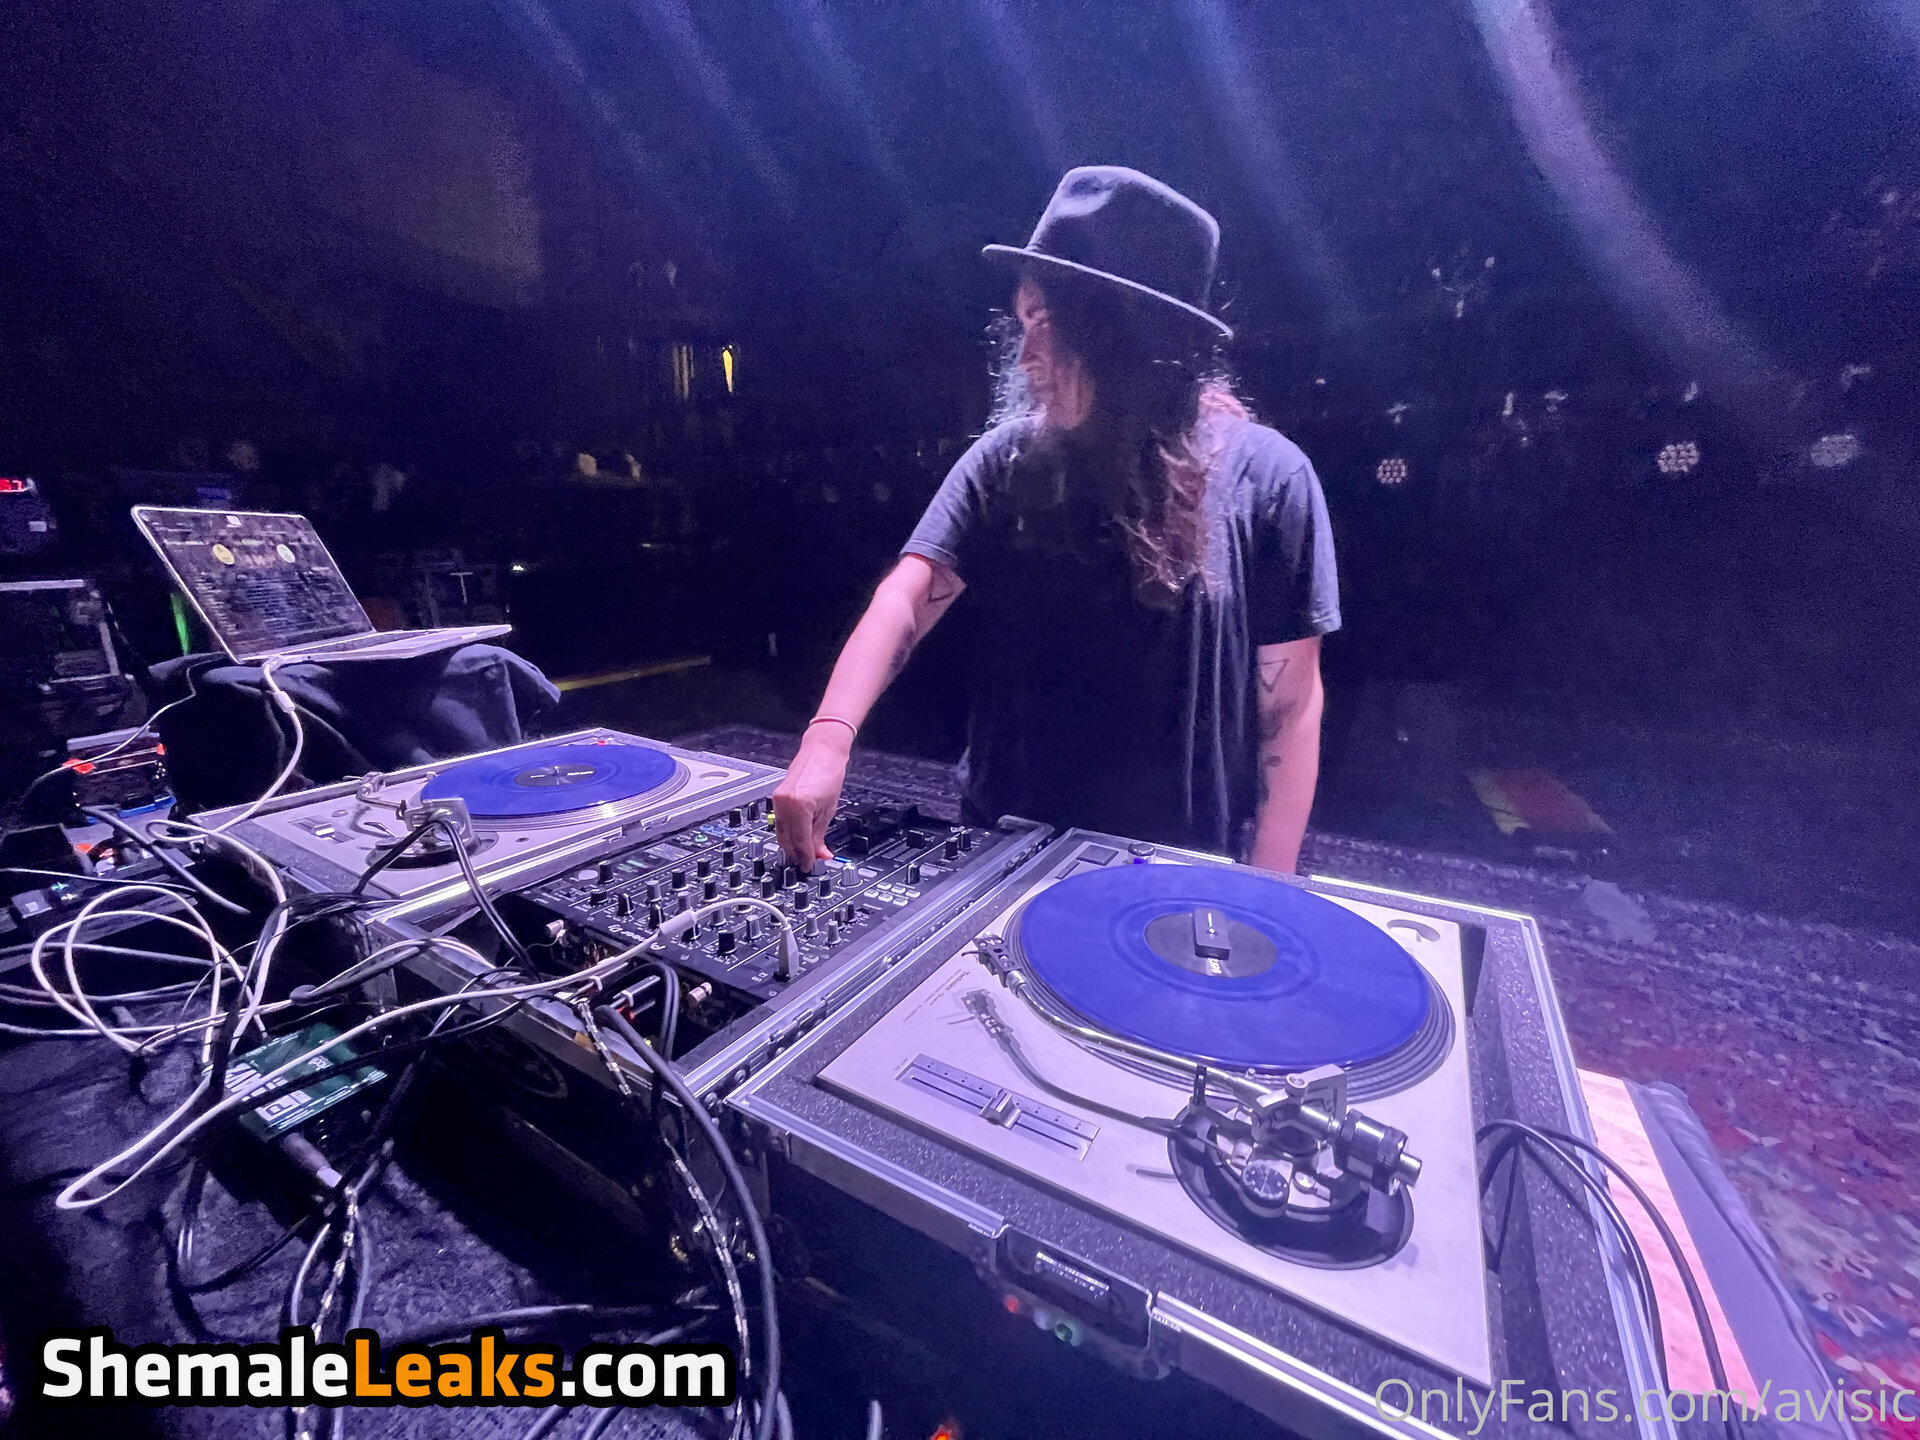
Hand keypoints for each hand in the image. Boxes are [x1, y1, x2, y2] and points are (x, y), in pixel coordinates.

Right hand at [772, 727, 850, 871]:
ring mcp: (778, 799)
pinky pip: (780, 822)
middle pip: (787, 839)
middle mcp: (784, 803)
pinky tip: (798, 836)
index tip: (810, 866)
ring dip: (791, 844)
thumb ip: (820, 834)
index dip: (806, 857)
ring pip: (781, 832)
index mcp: (799, 806)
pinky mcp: (777, 796)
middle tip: (808, 862)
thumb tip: (820, 854)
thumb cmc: (829, 772)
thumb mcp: (829, 809)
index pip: (800, 841)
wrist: (823, 750)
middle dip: (797, 853)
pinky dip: (788, 832)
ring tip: (805, 852)